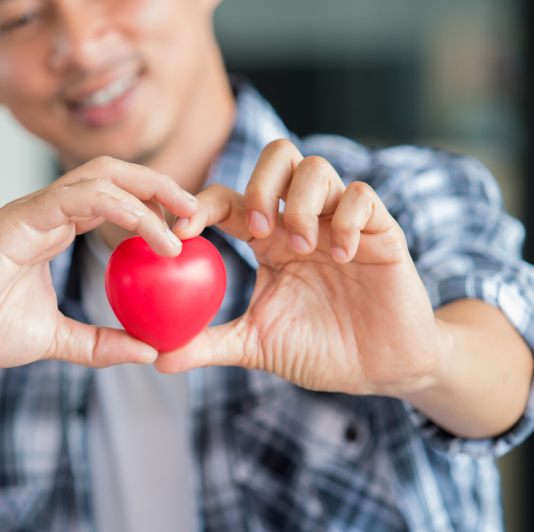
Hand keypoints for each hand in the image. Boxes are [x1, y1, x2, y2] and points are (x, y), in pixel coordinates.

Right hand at [0, 156, 197, 370]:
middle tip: (198, 211)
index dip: (152, 207)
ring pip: (103, 176)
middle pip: (115, 175)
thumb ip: (100, 342)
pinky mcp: (21, 217)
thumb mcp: (55, 339)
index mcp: (54, 229)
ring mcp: (34, 209)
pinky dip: (124, 209)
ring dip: (151, 191)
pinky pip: (81, 197)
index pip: (113, 200)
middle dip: (161, 186)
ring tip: (185, 219)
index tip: (186, 233)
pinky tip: (153, 233)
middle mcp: (47, 211)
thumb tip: (148, 349)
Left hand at [157, 139, 442, 396]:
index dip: (200, 205)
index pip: (229, 199)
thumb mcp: (255, 345)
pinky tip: (342, 256)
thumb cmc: (318, 349)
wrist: (379, 367)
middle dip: (259, 185)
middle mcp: (302, 221)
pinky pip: (363, 196)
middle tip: (258, 232)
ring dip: (301, 205)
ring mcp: (341, 221)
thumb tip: (157, 358)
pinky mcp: (381, 231)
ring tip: (303, 249)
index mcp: (268, 241)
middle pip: (277, 156)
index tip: (181, 232)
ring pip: (316, 168)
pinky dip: (347, 219)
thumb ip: (208, 344)